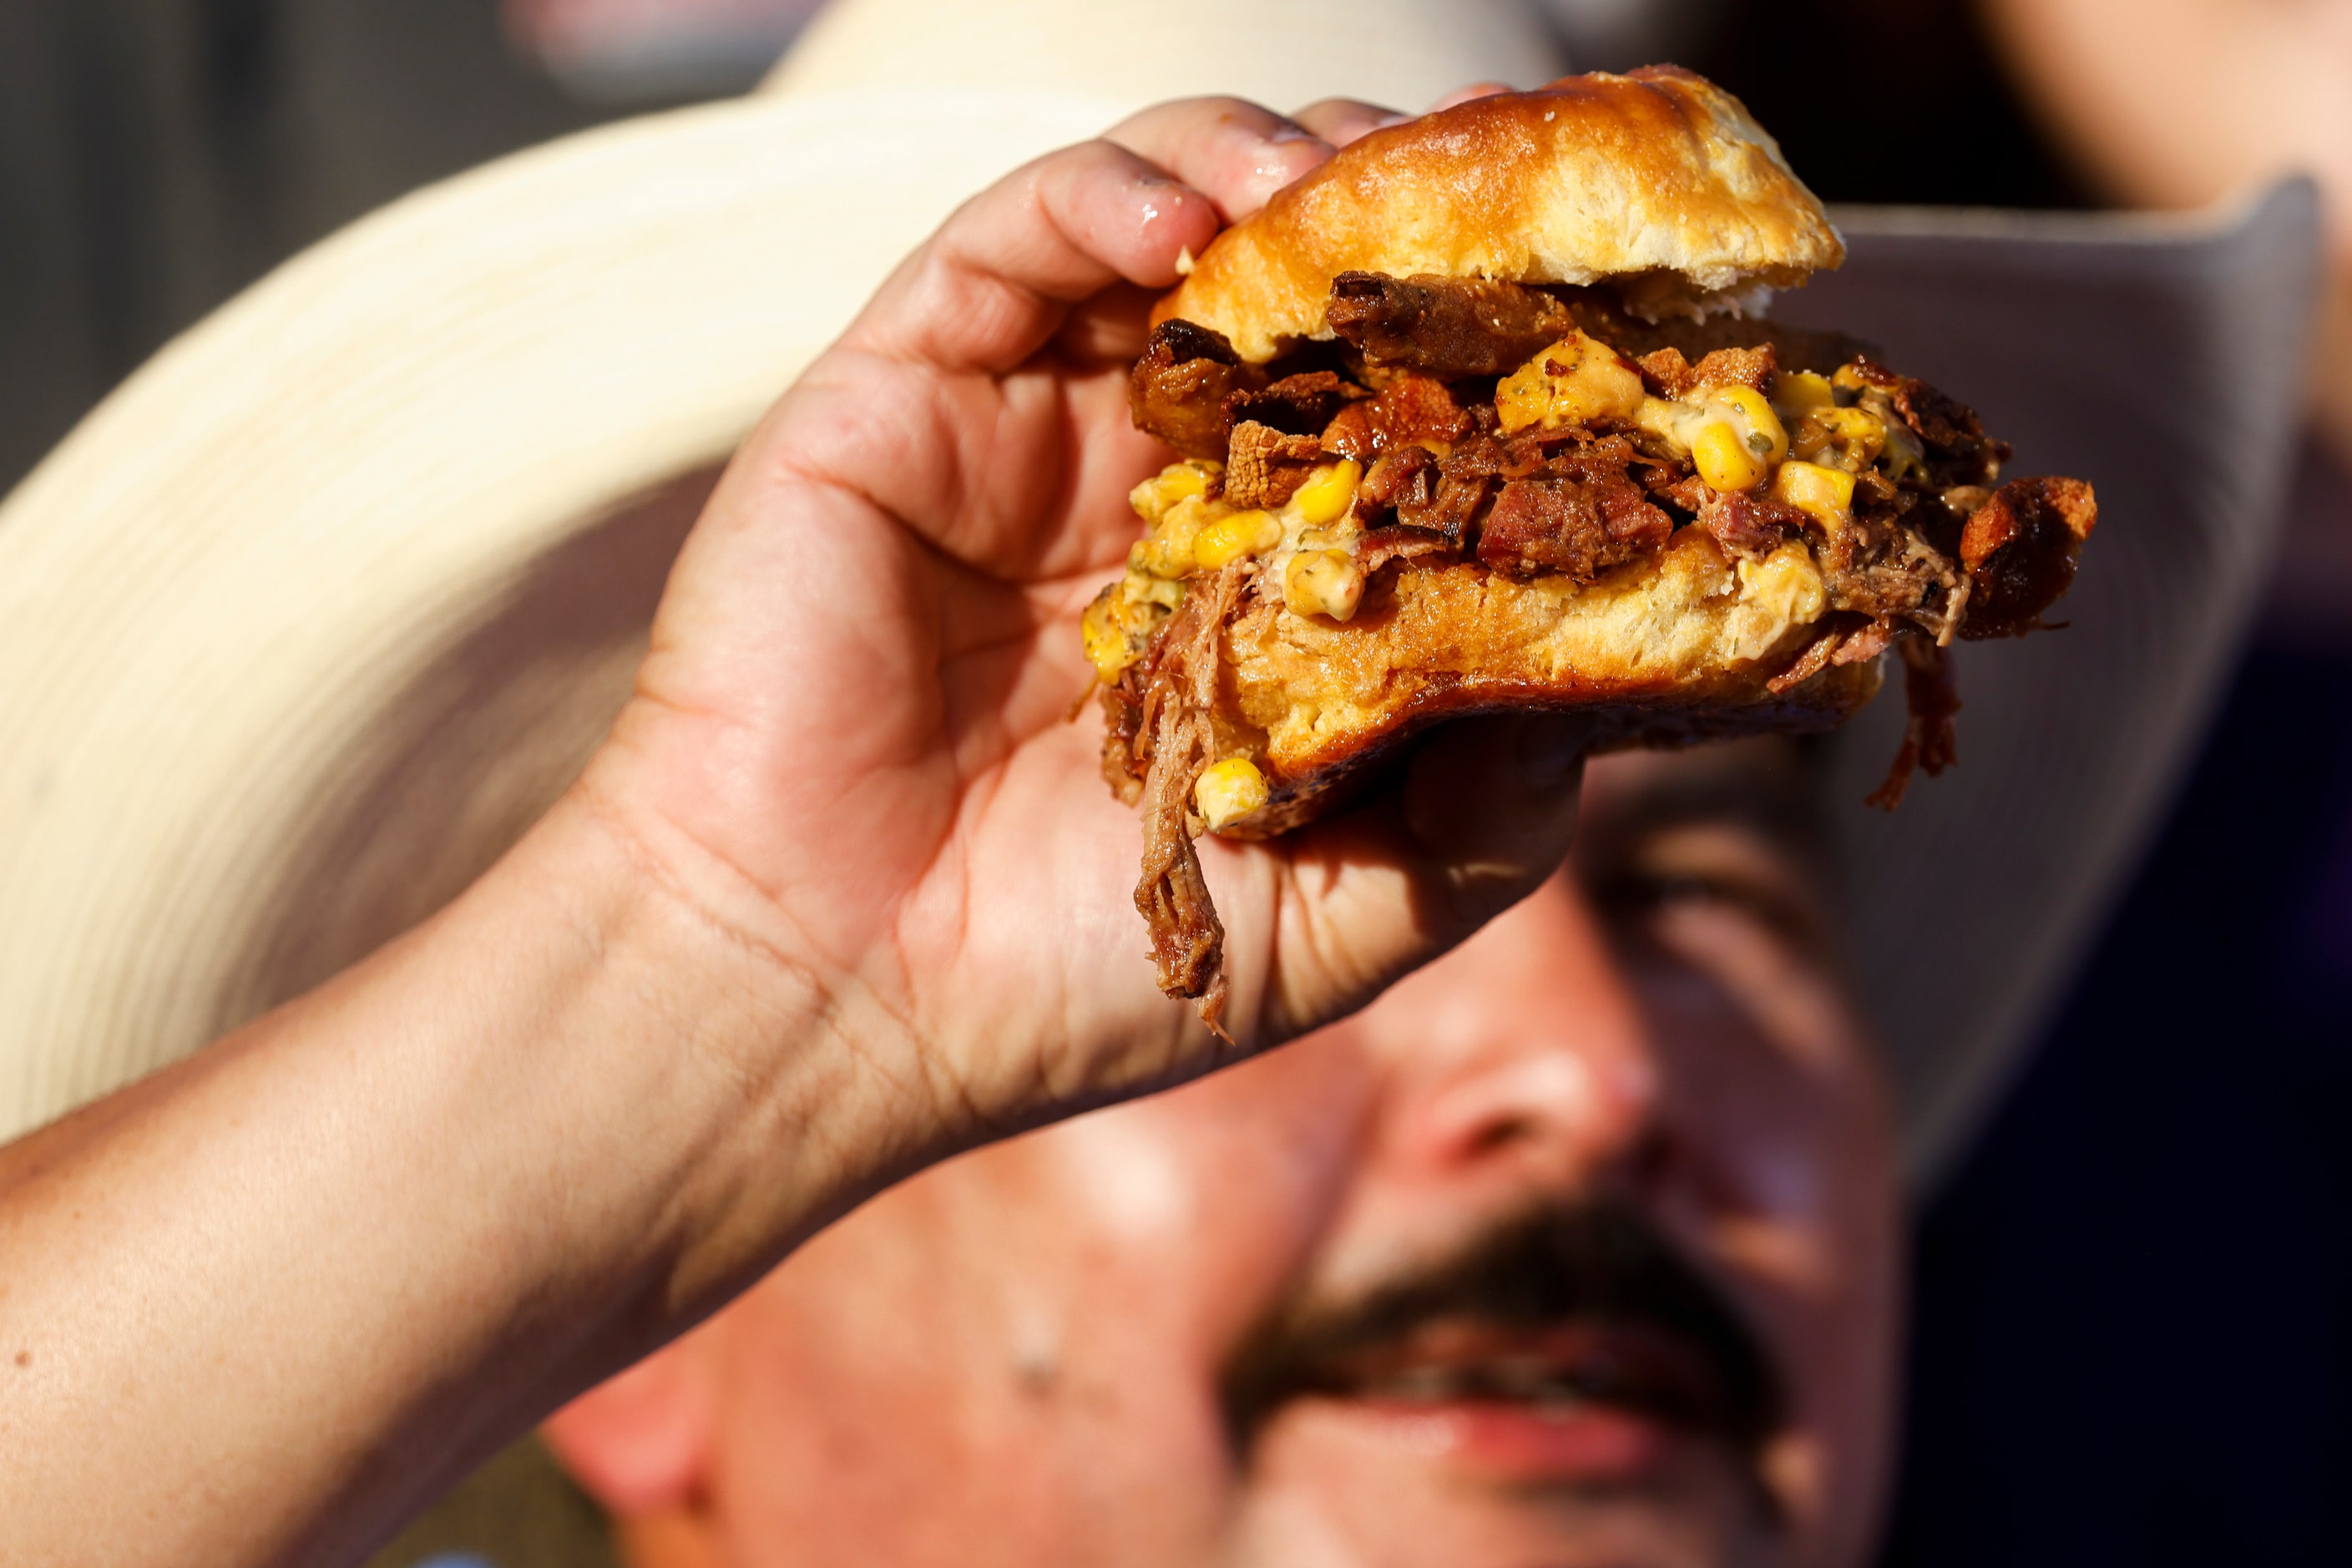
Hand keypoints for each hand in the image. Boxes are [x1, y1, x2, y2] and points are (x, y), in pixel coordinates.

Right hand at [576, 96, 1591, 1171]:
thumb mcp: (1332, 926)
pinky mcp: (901, 393)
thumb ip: (1478, 831)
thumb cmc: (1067, 975)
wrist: (826, 991)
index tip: (1592, 303)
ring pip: (1160, 225)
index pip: (1383, 417)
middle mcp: (1141, 485)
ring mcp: (1022, 428)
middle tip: (1483, 196)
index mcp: (1245, 587)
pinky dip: (1107, 193)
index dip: (1479, 350)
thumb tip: (1593, 714)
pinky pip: (1008, 242)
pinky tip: (1197, 222)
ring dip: (1267, 172)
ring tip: (1342, 182)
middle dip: (1388, 225)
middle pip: (1290, 291)